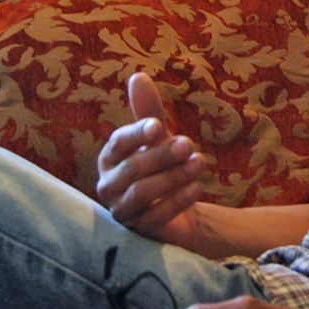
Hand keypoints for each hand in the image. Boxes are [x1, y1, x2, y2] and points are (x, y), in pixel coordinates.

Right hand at [97, 73, 207, 246]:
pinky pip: (156, 218)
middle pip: (132, 169)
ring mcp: (122, 211)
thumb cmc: (161, 166)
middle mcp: (109, 186)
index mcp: (109, 158)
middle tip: (189, 144)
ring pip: (142, 193)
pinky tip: (197, 187)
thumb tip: (138, 76)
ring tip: (199, 163)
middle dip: (162, 155)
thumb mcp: (158, 138)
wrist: (177, 210)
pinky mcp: (139, 232)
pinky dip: (177, 201)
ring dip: (173, 177)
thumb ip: (148, 111)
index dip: (136, 134)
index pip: (118, 144)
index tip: (157, 125)